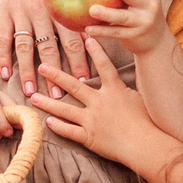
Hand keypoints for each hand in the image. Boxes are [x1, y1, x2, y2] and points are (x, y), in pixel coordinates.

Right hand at [0, 0, 89, 93]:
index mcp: (59, 5)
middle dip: (55, 72)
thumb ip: (82, 3)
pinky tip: (6, 74)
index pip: (72, 37)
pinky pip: (4, 37)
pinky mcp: (4, 11)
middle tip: (60, 95)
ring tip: (31, 91)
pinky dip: (4, 57)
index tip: (83, 79)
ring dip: (28, 70)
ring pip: (24, 46)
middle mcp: (40, 10)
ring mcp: (20, 12)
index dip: (78, 59)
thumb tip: (101, 26)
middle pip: (49, 47)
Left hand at [32, 58, 164, 170]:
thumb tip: (122, 80)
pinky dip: (58, 127)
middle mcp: (100, 102)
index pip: (104, 66)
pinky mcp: (90, 137)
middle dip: (56, 75)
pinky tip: (47, 122)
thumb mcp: (139, 99)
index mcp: (115, 91)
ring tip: (34, 97)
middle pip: (74, 86)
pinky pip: (70, 131)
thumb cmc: (147, 123)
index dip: (96, 51)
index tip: (85, 38)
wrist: (145, 145)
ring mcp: (92, 120)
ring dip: (48, 103)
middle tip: (42, 67)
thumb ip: (126, 89)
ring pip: (65, 109)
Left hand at [82, 0, 164, 56]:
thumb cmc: (140, 9)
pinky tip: (88, 29)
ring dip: (107, 13)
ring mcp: (143, 21)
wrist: (155, 39)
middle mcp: (150, 4)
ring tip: (91, 10)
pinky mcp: (134, 35)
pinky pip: (116, 32)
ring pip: (123, 16)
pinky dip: (102, 31)